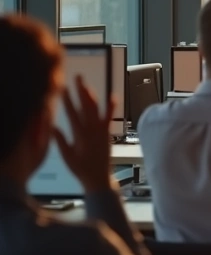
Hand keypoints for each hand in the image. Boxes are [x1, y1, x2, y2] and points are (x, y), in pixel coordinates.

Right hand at [53, 75, 116, 192]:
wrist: (99, 177)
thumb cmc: (81, 169)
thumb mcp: (66, 156)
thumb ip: (60, 141)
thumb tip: (52, 126)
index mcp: (80, 135)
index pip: (72, 113)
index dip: (68, 100)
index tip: (63, 88)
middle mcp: (92, 130)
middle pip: (86, 106)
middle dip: (81, 90)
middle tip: (78, 77)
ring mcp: (101, 131)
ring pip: (97, 109)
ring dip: (92, 96)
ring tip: (87, 84)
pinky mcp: (107, 133)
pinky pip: (110, 118)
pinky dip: (111, 107)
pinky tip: (113, 96)